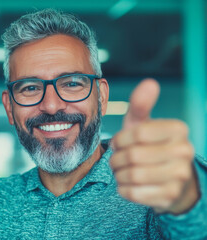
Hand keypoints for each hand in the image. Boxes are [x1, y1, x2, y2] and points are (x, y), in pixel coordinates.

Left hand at [110, 78, 198, 214]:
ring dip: (118, 174)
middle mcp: (185, 152)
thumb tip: (149, 82)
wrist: (169, 179)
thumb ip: (141, 105)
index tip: (117, 143)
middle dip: (116, 158)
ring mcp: (180, 176)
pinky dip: (122, 188)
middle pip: (132, 155)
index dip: (119, 139)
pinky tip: (127, 183)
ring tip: (121, 171)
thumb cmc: (150, 146)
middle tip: (116, 160)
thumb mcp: (143, 125)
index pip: (137, 133)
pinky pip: (133, 193)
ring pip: (132, 175)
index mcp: (179, 129)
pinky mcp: (170, 196)